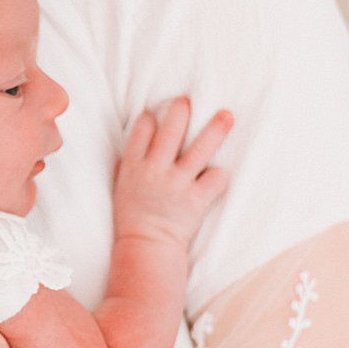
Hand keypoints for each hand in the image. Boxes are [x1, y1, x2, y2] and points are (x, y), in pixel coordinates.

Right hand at [111, 97, 232, 246]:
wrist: (146, 248)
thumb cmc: (132, 218)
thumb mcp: (121, 186)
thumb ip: (128, 164)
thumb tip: (135, 144)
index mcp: (133, 165)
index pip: (143, 129)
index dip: (151, 117)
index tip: (156, 113)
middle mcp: (155, 170)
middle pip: (171, 129)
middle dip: (181, 110)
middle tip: (188, 100)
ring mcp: (177, 183)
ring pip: (200, 148)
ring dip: (216, 129)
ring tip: (227, 116)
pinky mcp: (196, 199)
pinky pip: (215, 178)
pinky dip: (219, 176)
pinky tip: (218, 175)